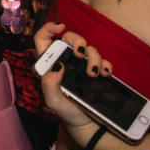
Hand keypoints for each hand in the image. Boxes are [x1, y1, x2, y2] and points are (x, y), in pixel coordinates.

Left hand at [32, 21, 111, 135]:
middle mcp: (65, 61)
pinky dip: (105, 65)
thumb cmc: (66, 111)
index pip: (43, 39)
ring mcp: (82, 65)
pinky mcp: (97, 71)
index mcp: (50, 64)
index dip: (49, 28)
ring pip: (88, 48)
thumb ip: (49, 85)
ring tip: (93, 74)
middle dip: (77, 40)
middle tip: (80, 54)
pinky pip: (103, 61)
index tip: (60, 26)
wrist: (87, 123)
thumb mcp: (53, 102)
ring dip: (93, 57)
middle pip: (69, 38)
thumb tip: (57, 66)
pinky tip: (105, 74)